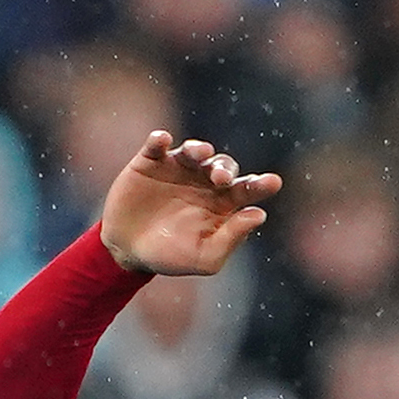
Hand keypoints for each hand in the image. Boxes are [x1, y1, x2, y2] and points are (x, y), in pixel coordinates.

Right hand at [98, 132, 279, 277]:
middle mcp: (204, 181)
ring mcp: (177, 169)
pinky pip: (157, 145)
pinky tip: (163, 140)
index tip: (273, 183)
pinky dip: (160, 140)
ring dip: (198, 150)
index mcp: (223, 202)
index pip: (248, 188)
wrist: (126, 251)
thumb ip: (230, 239)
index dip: (261, 184)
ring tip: (199, 155)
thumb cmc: (169, 257)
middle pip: (223, 165)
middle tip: (221, 179)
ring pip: (195, 151)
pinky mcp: (150, 163)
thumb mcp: (203, 258)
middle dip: (225, 169)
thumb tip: (258, 215)